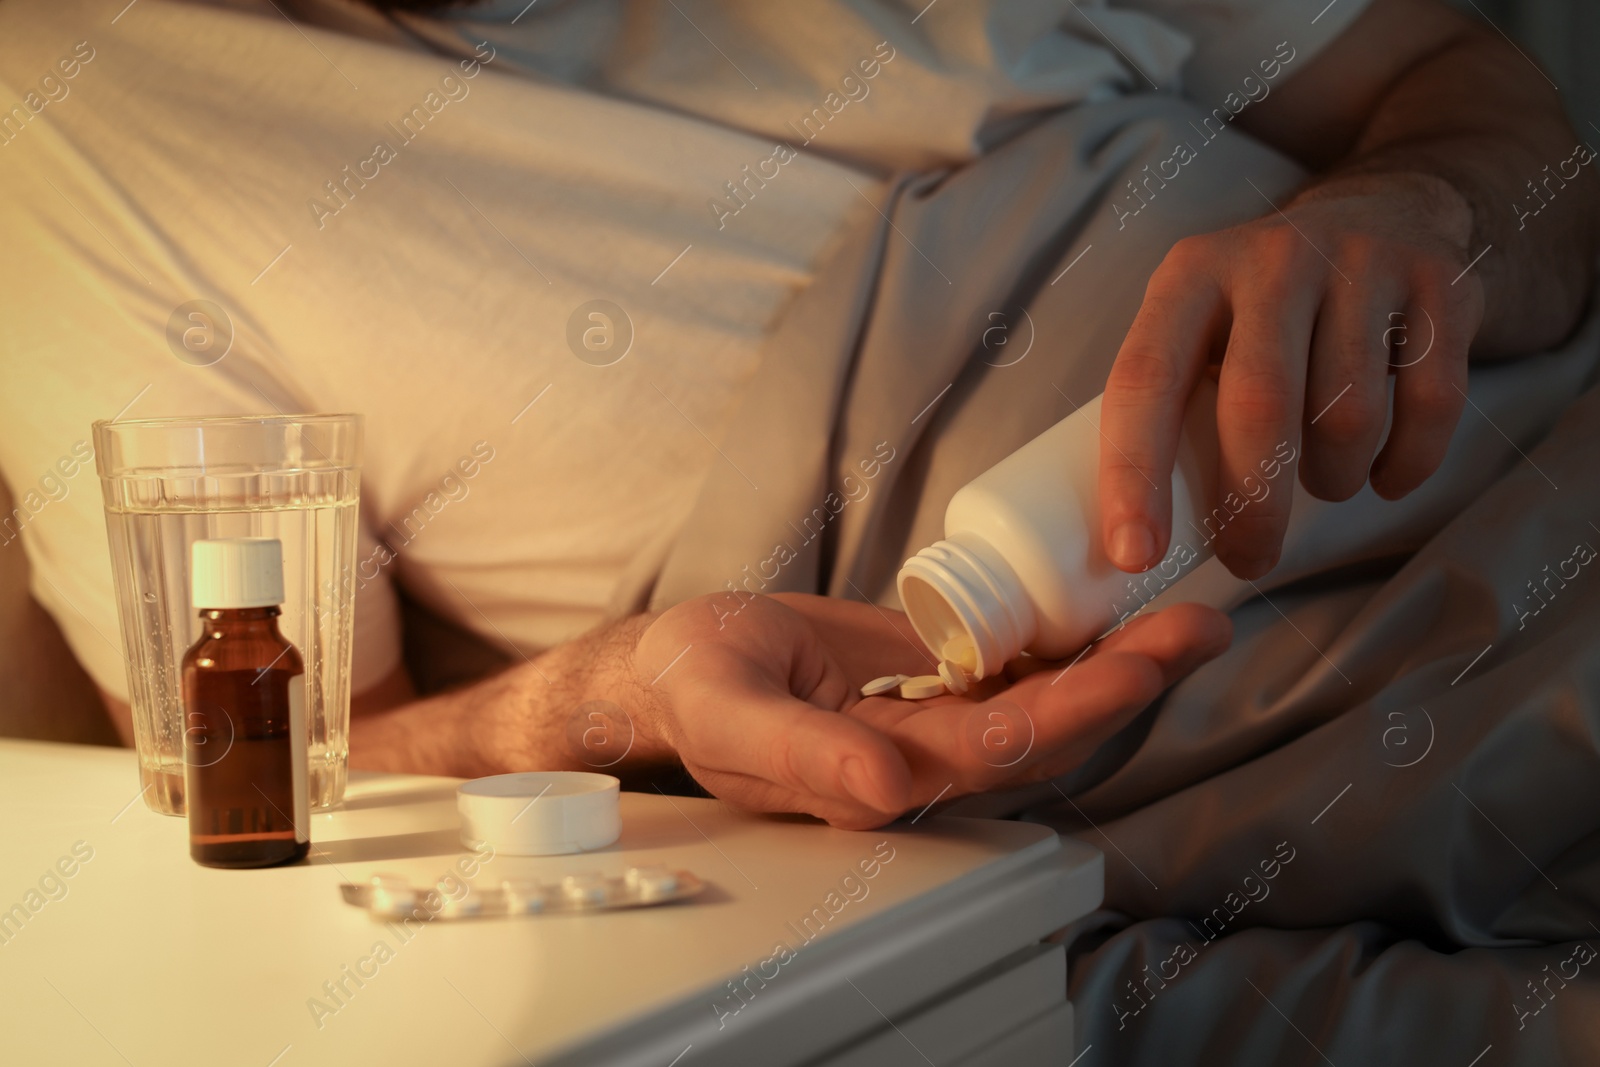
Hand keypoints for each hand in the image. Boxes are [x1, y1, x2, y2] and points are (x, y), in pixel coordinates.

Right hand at [632, 592, 1229, 828]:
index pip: (1000, 749)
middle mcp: (928, 756)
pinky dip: (1075, 637)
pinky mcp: (940, 676)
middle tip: (1199, 624)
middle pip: (1051, 728)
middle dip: (1129, 680)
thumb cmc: (697, 686)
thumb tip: (886, 789)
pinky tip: (1121, 601)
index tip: (1137, 660)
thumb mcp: (731, 711)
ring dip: (1120, 658)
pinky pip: (1020, 662)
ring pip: (1049, 697)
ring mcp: (940, 716)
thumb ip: (803, 756)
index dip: (1074, 710)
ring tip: (1189, 610)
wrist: (687, 663)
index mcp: (883, 775)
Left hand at [1098, 172, 1484, 579]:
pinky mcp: (1440, 284)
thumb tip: (1132, 535)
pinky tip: (1382, 474)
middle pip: (1259, 406)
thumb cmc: (1263, 306)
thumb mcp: (1198, 324)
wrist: (1385, 211)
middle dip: (1252, 507)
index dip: (1134, 474)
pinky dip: (1404, 465)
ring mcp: (1361, 263)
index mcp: (1188, 275)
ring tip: (1321, 483)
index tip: (1136, 554)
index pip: (1145, 380)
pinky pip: (1429, 407)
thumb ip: (1170, 401)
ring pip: (1348, 416)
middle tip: (1249, 559)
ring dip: (1332, 481)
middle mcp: (1271, 259)